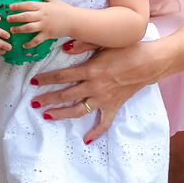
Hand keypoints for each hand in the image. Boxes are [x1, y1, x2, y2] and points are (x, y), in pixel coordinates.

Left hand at [6, 0, 73, 47]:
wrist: (75, 21)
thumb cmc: (65, 10)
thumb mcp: (55, 1)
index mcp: (43, 7)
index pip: (28, 5)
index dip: (18, 6)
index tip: (10, 7)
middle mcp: (42, 15)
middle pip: (25, 16)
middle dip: (15, 18)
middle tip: (8, 19)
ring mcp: (44, 25)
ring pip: (28, 28)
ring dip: (19, 29)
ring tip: (12, 30)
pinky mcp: (47, 34)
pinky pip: (37, 39)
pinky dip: (30, 43)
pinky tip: (24, 45)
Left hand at [32, 39, 157, 143]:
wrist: (150, 62)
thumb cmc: (127, 49)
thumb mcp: (104, 42)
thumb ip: (83, 44)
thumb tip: (63, 48)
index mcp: (90, 70)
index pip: (62, 76)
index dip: (46, 79)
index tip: (33, 82)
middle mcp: (94, 86)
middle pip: (65, 95)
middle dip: (48, 99)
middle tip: (34, 102)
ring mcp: (104, 98)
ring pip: (78, 110)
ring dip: (61, 114)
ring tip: (47, 115)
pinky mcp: (114, 106)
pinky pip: (104, 123)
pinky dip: (95, 132)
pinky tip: (86, 140)